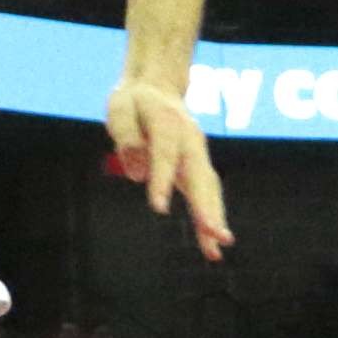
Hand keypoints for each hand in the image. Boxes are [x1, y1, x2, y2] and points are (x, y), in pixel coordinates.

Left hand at [100, 80, 231, 261]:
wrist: (157, 87)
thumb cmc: (134, 100)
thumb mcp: (120, 106)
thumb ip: (126, 133)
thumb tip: (138, 173)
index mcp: (169, 122)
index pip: (165, 155)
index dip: (162, 180)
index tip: (159, 208)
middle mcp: (190, 140)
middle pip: (200, 177)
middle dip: (207, 208)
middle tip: (215, 234)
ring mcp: (197, 155)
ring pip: (208, 190)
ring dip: (213, 219)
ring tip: (216, 251)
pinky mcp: (196, 169)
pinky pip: (206, 196)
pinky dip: (209, 220)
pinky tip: (211, 248)